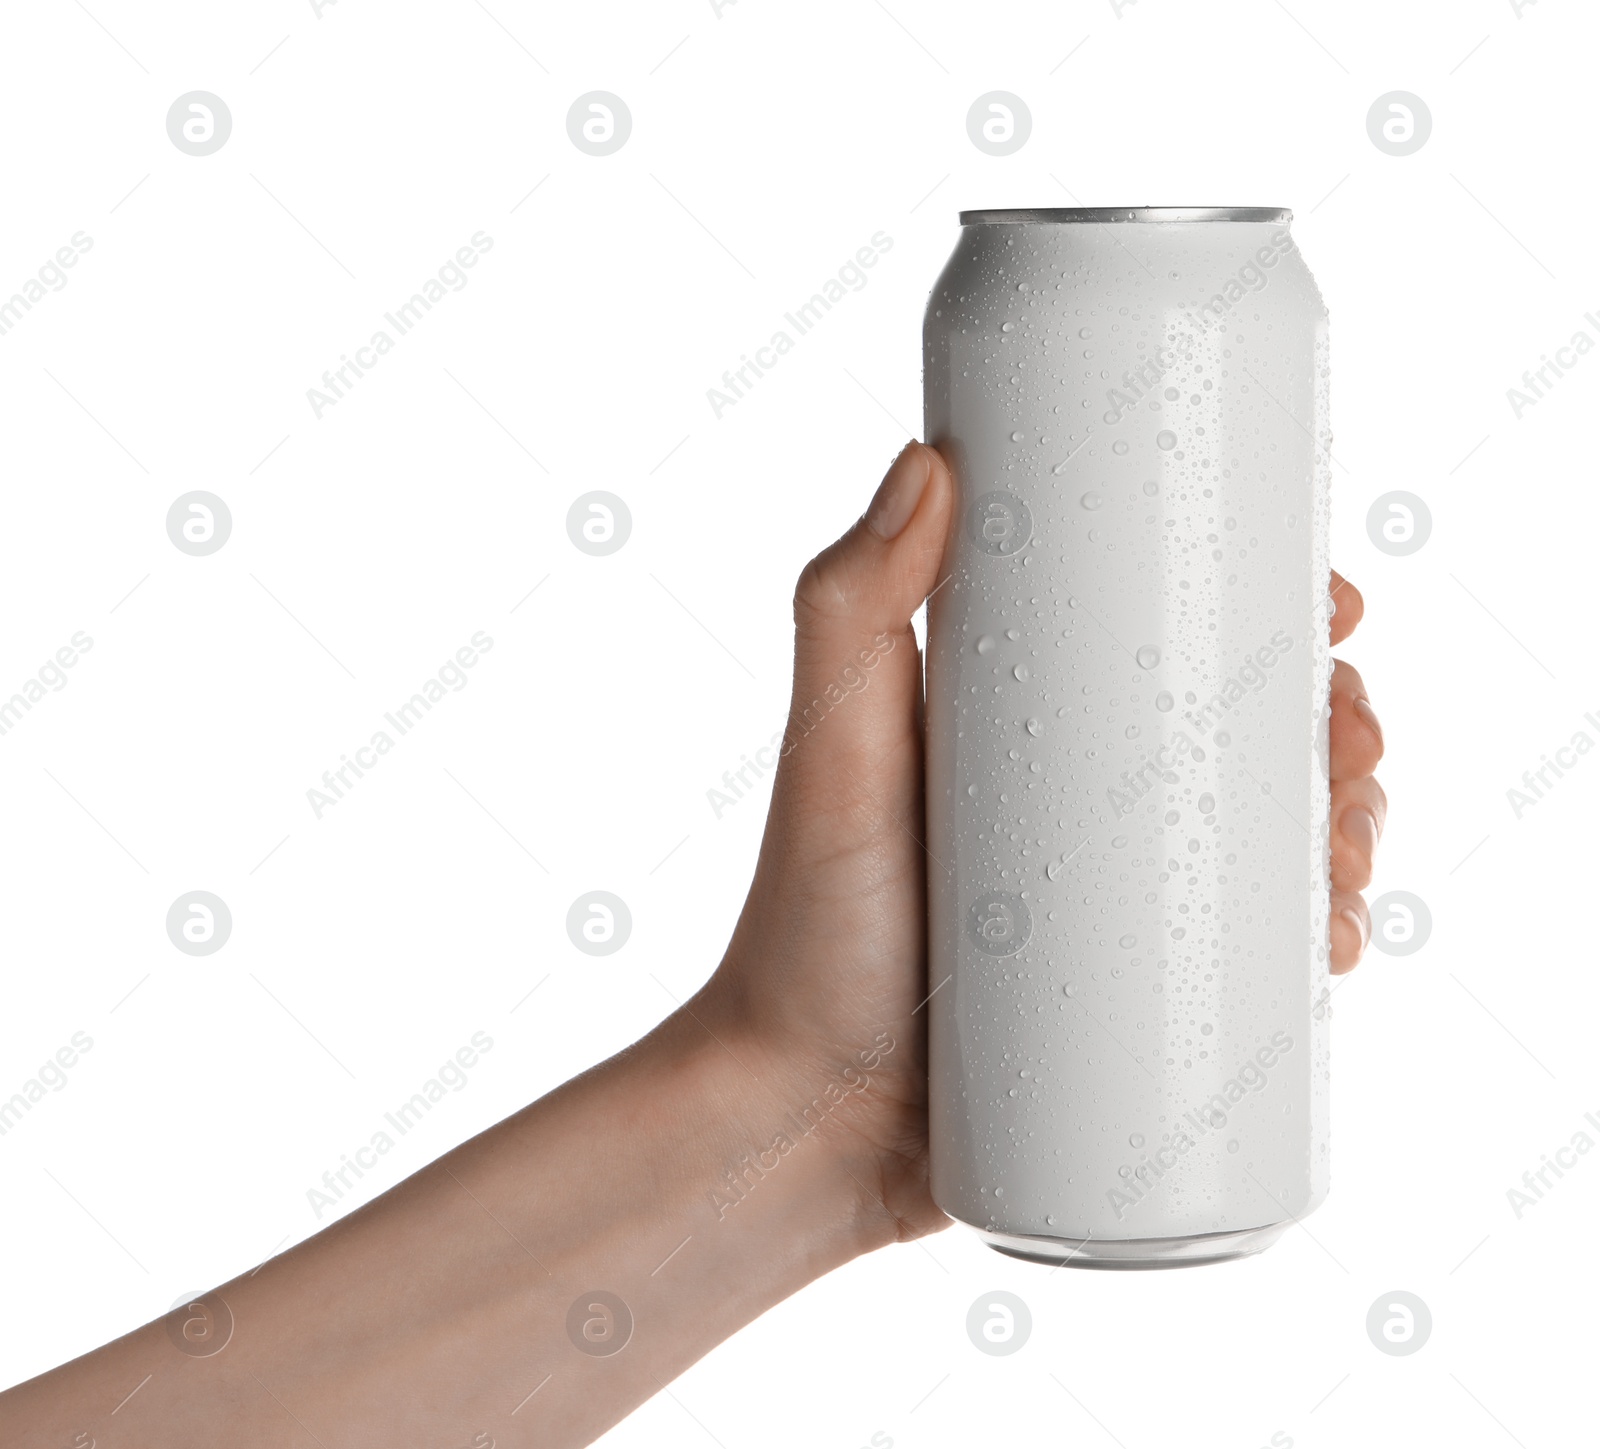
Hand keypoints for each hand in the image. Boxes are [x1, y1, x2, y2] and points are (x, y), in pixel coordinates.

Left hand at [705, 440, 1385, 1252]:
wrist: (800, 1122)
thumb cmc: (801, 933)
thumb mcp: (831, 753)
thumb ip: (849, 606)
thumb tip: (929, 460)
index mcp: (1021, 723)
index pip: (1166, 638)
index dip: (1267, 613)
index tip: (1331, 604)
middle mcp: (1070, 805)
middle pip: (1240, 739)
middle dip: (1330, 727)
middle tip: (1349, 744)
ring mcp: (1104, 907)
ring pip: (1263, 845)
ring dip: (1343, 828)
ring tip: (1349, 850)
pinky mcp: (1126, 1003)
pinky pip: (1248, 961)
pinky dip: (1312, 941)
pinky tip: (1336, 942)